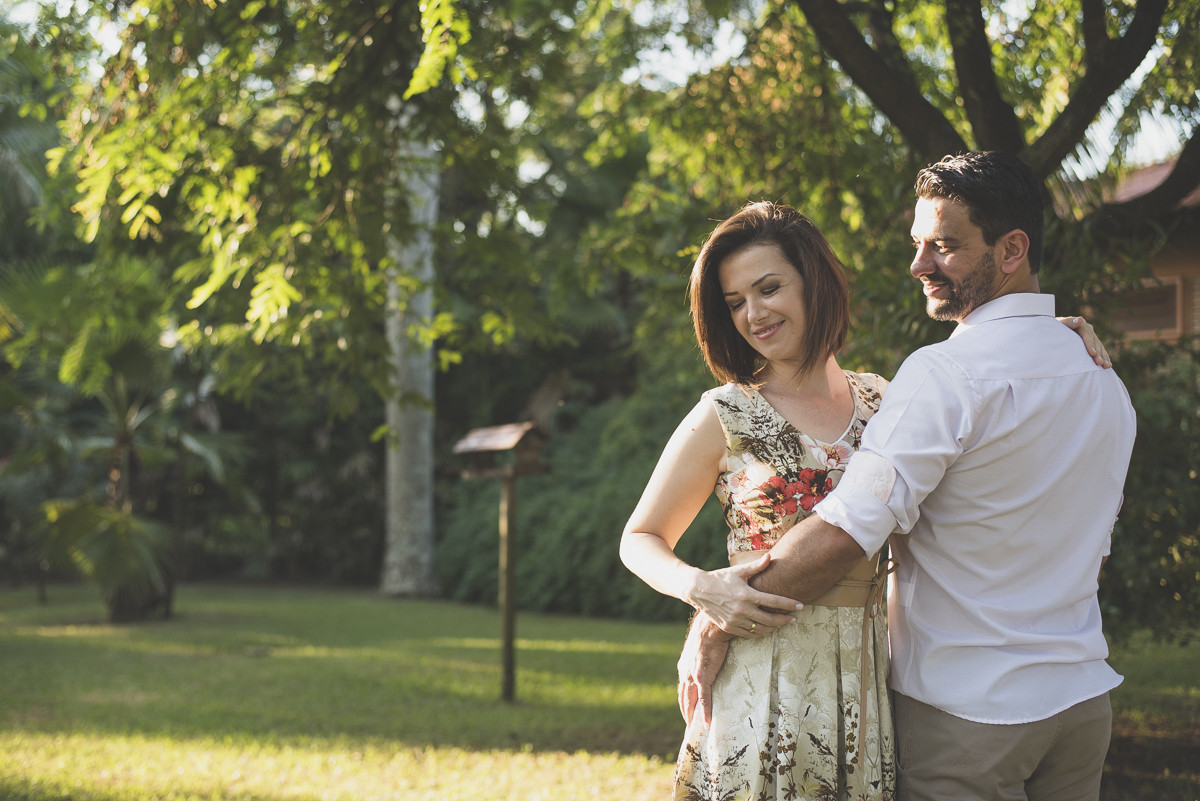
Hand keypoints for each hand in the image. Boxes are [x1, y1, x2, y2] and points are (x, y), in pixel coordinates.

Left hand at [677, 613, 732, 726]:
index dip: (684, 701)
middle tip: (690, 727)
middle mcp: (685, 673)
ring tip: (695, 729)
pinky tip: (708, 723)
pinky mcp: (703, 677)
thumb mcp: (701, 648)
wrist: (711, 627)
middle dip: (686, 713)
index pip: (682, 688)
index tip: (687, 712)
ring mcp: (693, 676)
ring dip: (692, 716)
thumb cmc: (709, 633)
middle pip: (684, 698)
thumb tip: (707, 661)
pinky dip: (706, 713)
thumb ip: (701, 658)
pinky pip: (704, 699)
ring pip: (690, 701)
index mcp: (684, 666)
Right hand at [684, 553, 800, 636]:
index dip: (789, 604)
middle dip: (785, 620)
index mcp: (746, 594)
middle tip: (794, 618)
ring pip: (761, 629)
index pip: (773, 601)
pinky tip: (766, 628)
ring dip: (774, 628)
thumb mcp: (738, 571)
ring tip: (781, 623)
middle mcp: (741, 609)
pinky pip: (749, 634)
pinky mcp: (729, 627)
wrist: (698, 590)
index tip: (801, 606)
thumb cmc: (720, 578)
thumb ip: (757, 566)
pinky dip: (760, 633)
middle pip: (770, 620)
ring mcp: (735, 620)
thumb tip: (772, 556)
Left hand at [1059, 315, 1111, 367]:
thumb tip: (1080, 319)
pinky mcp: (1092, 343)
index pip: (1087, 335)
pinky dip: (1104, 357)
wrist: (1054, 330)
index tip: (1092, 353)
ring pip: (1100, 347)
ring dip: (1104, 357)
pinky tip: (1108, 365)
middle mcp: (1089, 330)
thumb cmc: (1055, 328)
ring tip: (1106, 366)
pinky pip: (1100, 350)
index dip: (1090, 344)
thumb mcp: (1060, 324)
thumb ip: (1069, 322)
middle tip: (1099, 363)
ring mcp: (1091, 337)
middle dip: (1098, 353)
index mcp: (1081, 325)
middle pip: (1095, 342)